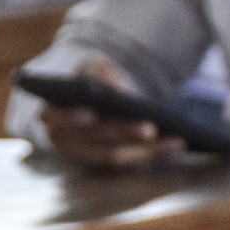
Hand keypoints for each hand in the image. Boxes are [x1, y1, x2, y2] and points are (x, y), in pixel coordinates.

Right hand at [38, 57, 184, 169]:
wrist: (103, 96)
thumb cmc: (94, 78)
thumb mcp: (95, 67)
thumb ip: (102, 74)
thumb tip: (119, 92)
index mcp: (52, 114)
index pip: (58, 119)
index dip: (72, 118)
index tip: (92, 115)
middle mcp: (65, 141)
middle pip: (96, 140)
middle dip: (124, 133)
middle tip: (150, 128)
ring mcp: (87, 155)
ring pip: (117, 156)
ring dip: (147, 149)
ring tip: (176, 139)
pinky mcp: (109, 162)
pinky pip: (133, 160)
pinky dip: (156, 152)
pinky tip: (177, 143)